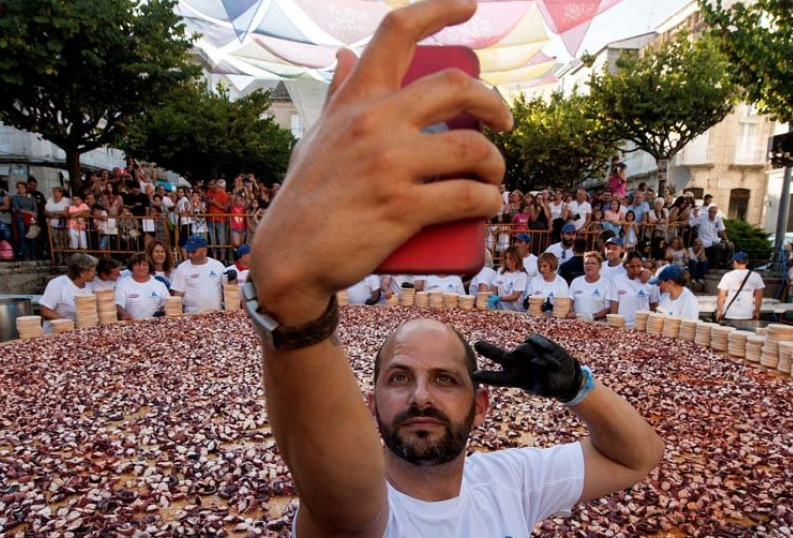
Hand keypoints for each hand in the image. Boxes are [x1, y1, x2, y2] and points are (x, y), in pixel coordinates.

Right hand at [249, 0, 511, 324]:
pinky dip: (488, 201)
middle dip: (493, 103)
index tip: (469, 6)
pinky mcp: (401, 208)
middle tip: (503, 123)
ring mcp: (388, 165)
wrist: (289, 257)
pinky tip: (487, 204)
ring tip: (492, 176)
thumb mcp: (317, 136)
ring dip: (496, 163)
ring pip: (474, 148)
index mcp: (356, 101)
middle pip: (457, 87)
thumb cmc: (307, 195)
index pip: (397, 31)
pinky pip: (468, 197)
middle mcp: (373, 123)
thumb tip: (343, 55)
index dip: (439, 9)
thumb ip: (337, 96)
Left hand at [473, 335, 583, 401]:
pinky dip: (542, 346)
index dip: (488, 377)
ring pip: (522, 348)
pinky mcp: (534, 341)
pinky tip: (550, 352)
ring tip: (547, 364)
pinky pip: (534, 340)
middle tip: (477, 345)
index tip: (475, 376)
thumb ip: (542, 378)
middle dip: (489, 350)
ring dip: (533, 355)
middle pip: (499, 356)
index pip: (499, 378)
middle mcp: (517, 364)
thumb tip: (536, 361)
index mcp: (515, 379)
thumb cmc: (553, 385)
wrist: (565, 375)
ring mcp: (525, 351)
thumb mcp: (548, 388)